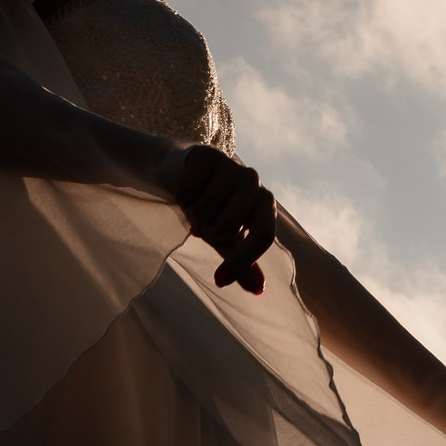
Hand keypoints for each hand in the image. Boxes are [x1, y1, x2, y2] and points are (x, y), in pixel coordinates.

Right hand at [176, 145, 274, 292]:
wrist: (182, 172)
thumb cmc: (210, 207)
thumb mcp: (226, 238)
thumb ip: (242, 262)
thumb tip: (259, 290)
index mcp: (265, 203)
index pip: (263, 237)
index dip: (241, 262)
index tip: (219, 281)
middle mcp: (254, 181)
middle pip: (227, 229)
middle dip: (207, 233)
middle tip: (202, 222)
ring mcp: (232, 166)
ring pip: (203, 212)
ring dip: (191, 215)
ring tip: (195, 203)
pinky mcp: (207, 156)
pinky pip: (187, 193)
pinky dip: (181, 196)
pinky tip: (185, 187)